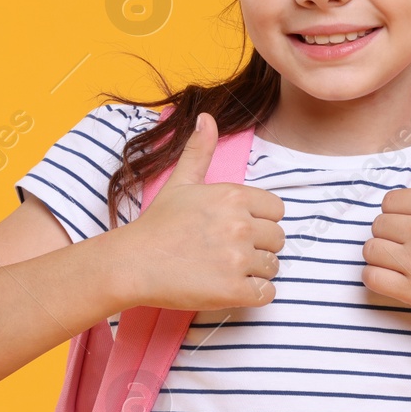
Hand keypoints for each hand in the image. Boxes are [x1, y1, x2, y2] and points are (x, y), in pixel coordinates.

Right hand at [117, 112, 285, 311]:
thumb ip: (200, 151)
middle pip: (278, 239)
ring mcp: (238, 259)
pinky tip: (230, 287)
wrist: (133, 264)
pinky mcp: (234, 290)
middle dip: (259, 247)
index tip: (236, 229)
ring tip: (225, 270)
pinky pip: (266, 293)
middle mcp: (240, 225)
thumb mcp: (180, 182)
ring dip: (255, 272)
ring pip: (273, 267)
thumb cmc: (158, 224)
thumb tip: (207, 117)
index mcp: (233, 196)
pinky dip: (254, 294)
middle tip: (228, 253)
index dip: (260, 221)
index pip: (277, 210)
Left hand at [361, 129, 410, 330]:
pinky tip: (393, 278)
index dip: (397, 213)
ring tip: (399, 261)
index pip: (390, 201)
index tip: (410, 224)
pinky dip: (376, 278)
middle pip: (378, 224)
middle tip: (406, 245)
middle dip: (389, 234)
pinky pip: (372, 277)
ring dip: (380, 255)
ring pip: (371, 250)